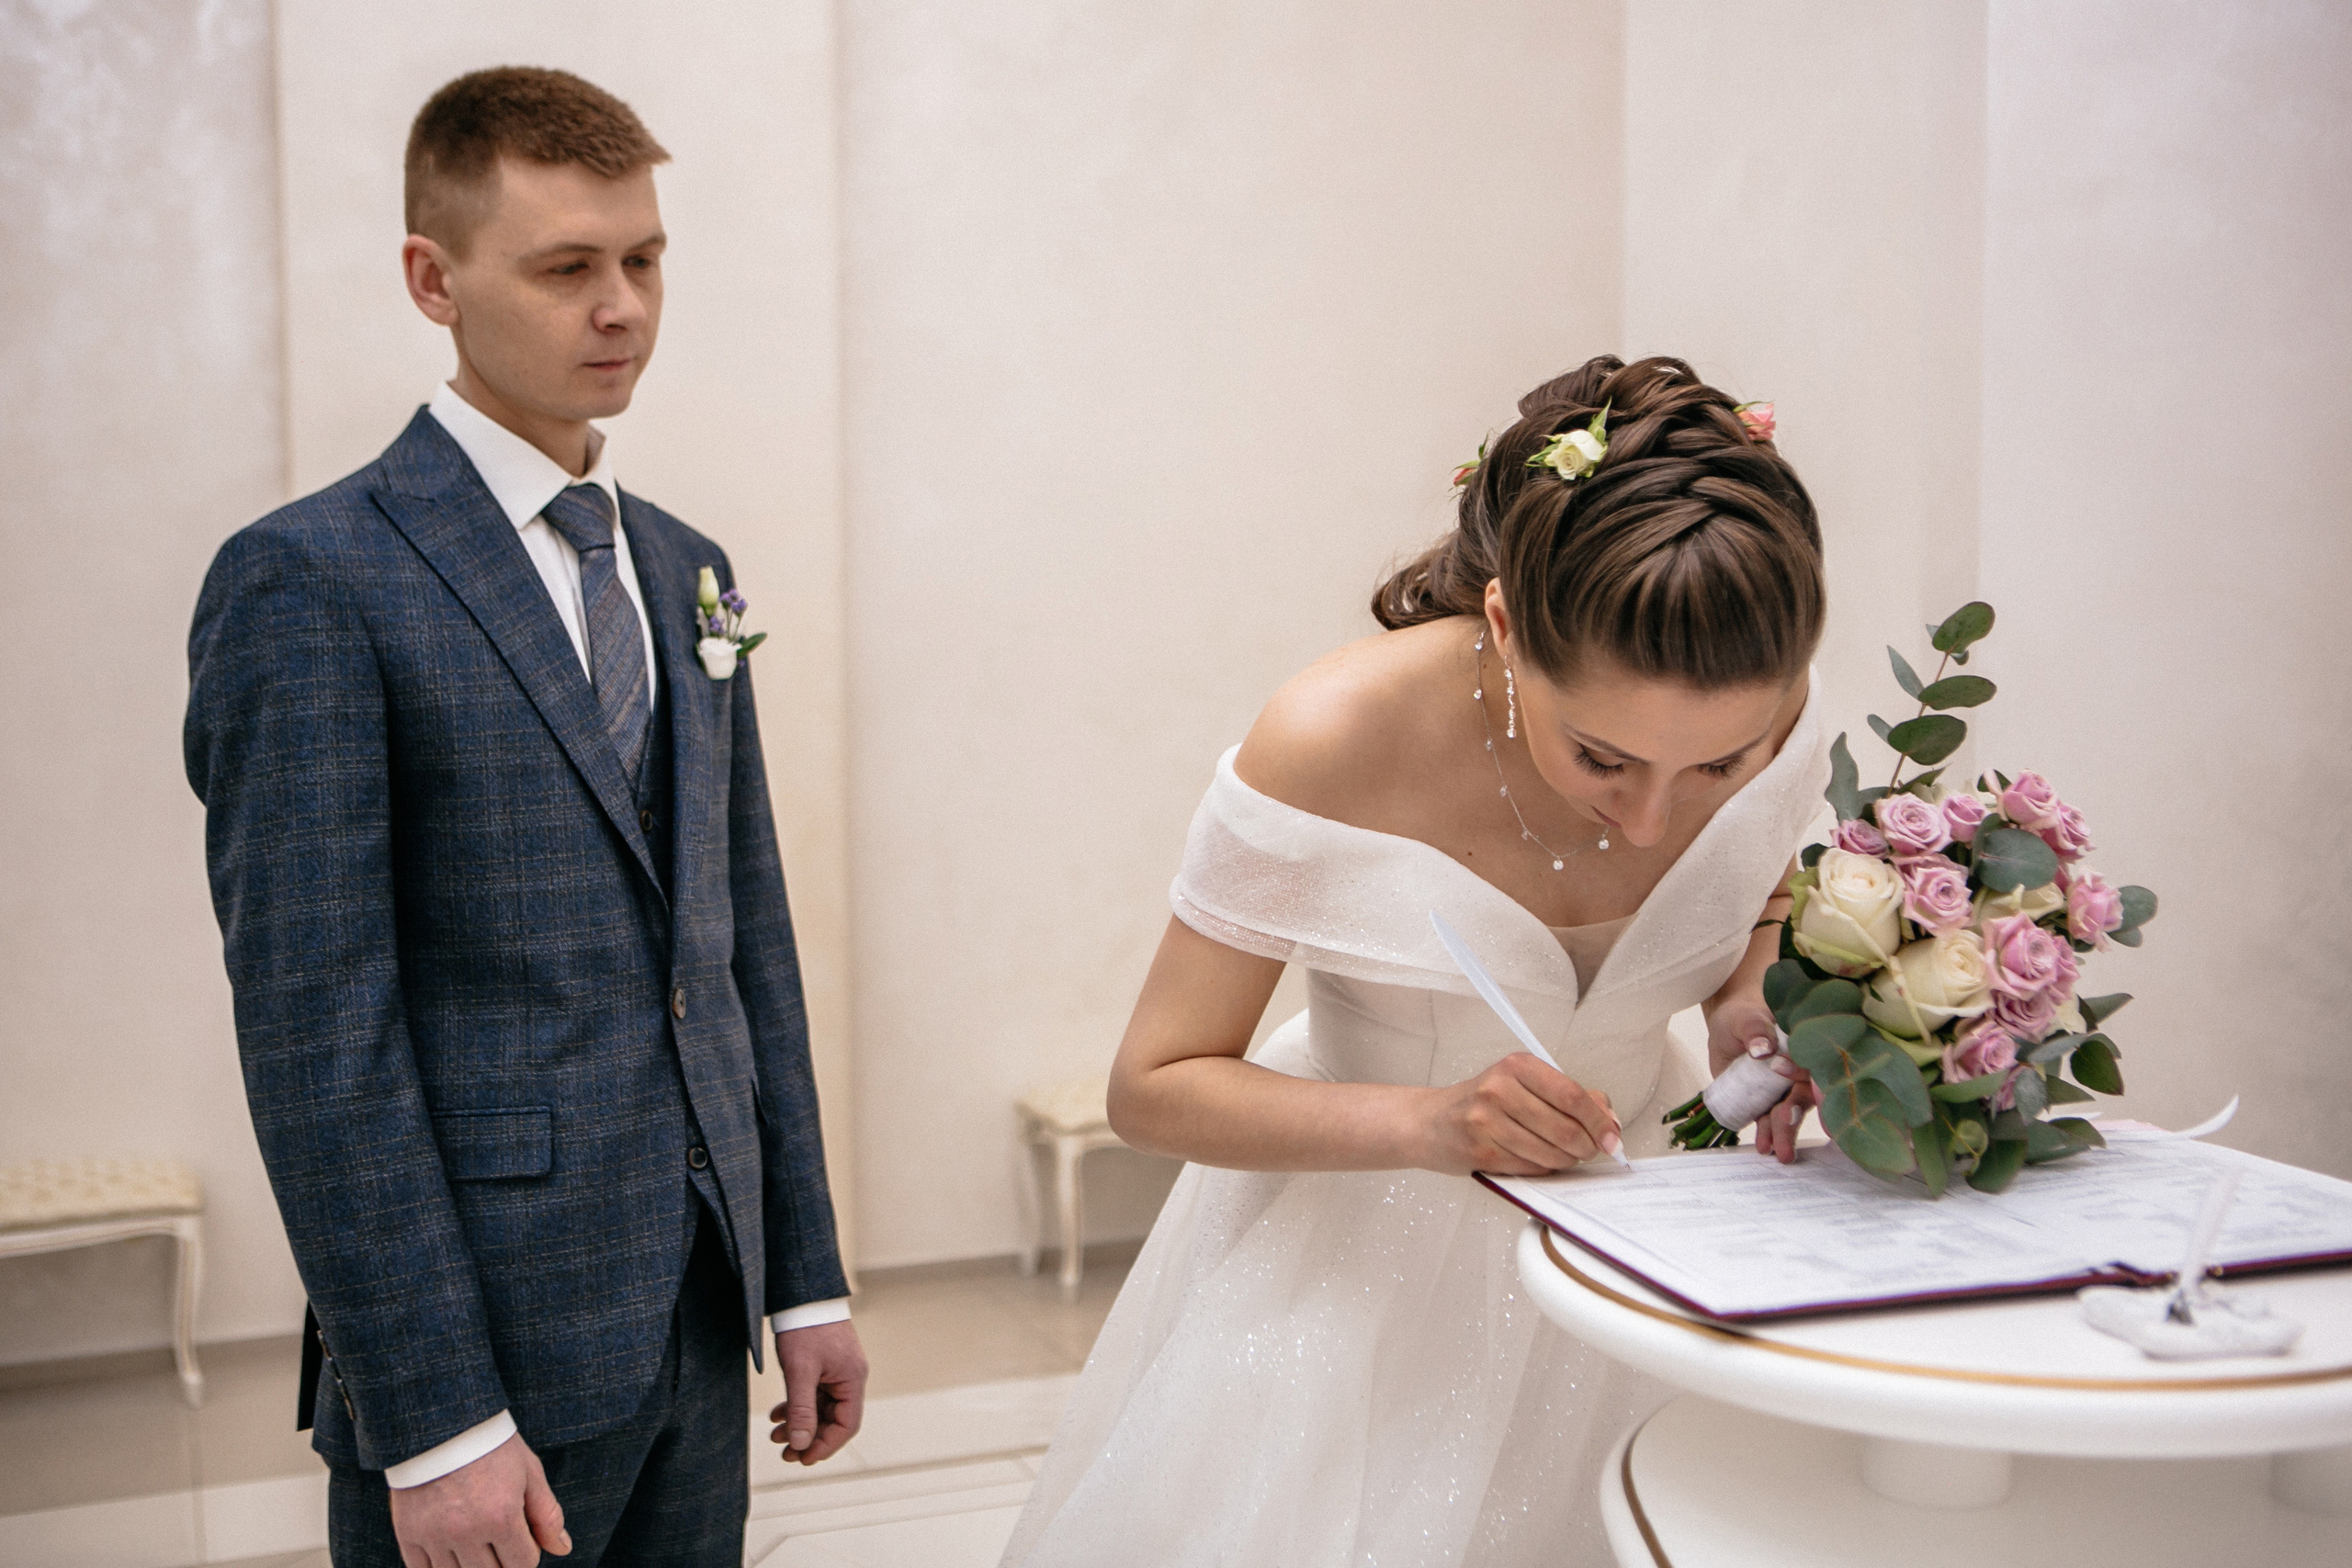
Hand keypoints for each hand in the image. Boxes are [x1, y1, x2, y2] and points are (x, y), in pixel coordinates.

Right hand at [388, 1431, 567, 1567]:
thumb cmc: (492, 1445)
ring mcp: (434, 1535)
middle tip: (500, 1542)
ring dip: (471, 1566)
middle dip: (502, 1563)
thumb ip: (547, 1515)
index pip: (523, 1566)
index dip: (528, 1556)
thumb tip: (562, 1549)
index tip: (524, 1540)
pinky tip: (451, 1553)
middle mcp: (466, 1532)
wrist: (440, 1422)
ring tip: (476, 1544)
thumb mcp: (529, 1472)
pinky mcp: (408, 1534)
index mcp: (502, 1517)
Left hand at [771, 1318, 866, 1464]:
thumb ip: (801, 1409)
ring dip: (800, 1424)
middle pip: (833, 1420)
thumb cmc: (805, 1327)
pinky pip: (813, 1395)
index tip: (803, 1458)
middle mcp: (848, 1378)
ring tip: (776, 1435)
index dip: (825, 1445)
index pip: (847, 1425)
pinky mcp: (823, 1366)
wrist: (801, 1294)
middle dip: (809, 1438)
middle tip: (786, 1453)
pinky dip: (796, 1407)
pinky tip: (778, 1414)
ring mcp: (836, 1372)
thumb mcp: (800, 1372)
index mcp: (852, 1379)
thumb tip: (801, 1443)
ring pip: (821, 1409)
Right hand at [1420, 1052, 1619, 1175]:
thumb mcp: (1522, 1085)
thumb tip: (1609, 1120)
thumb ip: (1568, 1096)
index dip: (1598, 1121)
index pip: (1571, 1094)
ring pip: (1550, 1152)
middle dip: (1586, 1146)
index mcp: (1516, 1066)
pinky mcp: (1481, 1151)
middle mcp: (1499, 1089)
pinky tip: (1538, 1160)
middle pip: (1564, 1127)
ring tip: (1563, 1155)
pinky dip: (1543, 1169)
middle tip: (1590, 1150)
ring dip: (1566, 1160)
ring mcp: (1487, 1121)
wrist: (1430, 1122)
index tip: (1612, 1136)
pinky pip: (1530, 1167)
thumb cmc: (1481, 1103)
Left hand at [1706, 992, 1815, 1165]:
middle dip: (1796, 1112)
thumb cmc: (1742, 1017)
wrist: (1726, 1028)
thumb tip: (1762, 1049)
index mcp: (1803, 1048)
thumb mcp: (1744, 1018)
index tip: (1786, 1075)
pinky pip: (1770, 1121)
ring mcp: (1784, 1090)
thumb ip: (1754, 1030)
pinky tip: (1765, 1146)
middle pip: (1804, 1095)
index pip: (1811, 1064)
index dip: (1803, 1074)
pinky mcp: (1767, 1103)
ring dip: (1785, 1132)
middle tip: (1786, 1122)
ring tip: (1779, 1152)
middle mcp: (1799, 1072)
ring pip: (1790, 1113)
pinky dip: (1768, 1134)